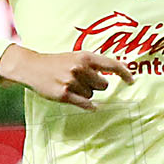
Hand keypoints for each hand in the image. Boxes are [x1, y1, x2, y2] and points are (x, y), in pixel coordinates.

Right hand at [0, 44, 133, 110]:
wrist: (31, 66)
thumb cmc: (56, 63)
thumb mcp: (75, 57)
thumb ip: (93, 64)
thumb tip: (116, 72)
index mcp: (85, 57)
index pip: (111, 64)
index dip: (124, 73)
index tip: (132, 81)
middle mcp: (80, 68)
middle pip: (104, 85)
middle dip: (95, 86)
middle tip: (81, 81)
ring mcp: (72, 81)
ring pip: (92, 95)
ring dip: (84, 93)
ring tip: (70, 85)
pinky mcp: (65, 94)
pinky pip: (86, 104)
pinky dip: (88, 106)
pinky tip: (87, 105)